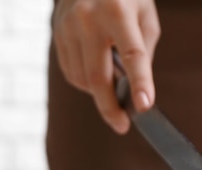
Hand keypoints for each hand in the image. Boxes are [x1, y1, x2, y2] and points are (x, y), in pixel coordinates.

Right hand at [52, 0, 159, 132]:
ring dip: (100, 92)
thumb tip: (132, 88)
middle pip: (98, 76)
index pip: (132, 54)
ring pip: (83, 79)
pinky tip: (96, 73)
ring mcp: (67, 27)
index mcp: (117, 10)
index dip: (140, 83)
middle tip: (122, 126)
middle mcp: (88, 18)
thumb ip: (142, 50)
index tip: (144, 107)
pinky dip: (86, 82)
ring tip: (113, 87)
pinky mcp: (56, 35)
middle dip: (110, 107)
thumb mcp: (144, 13)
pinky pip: (71, 73)